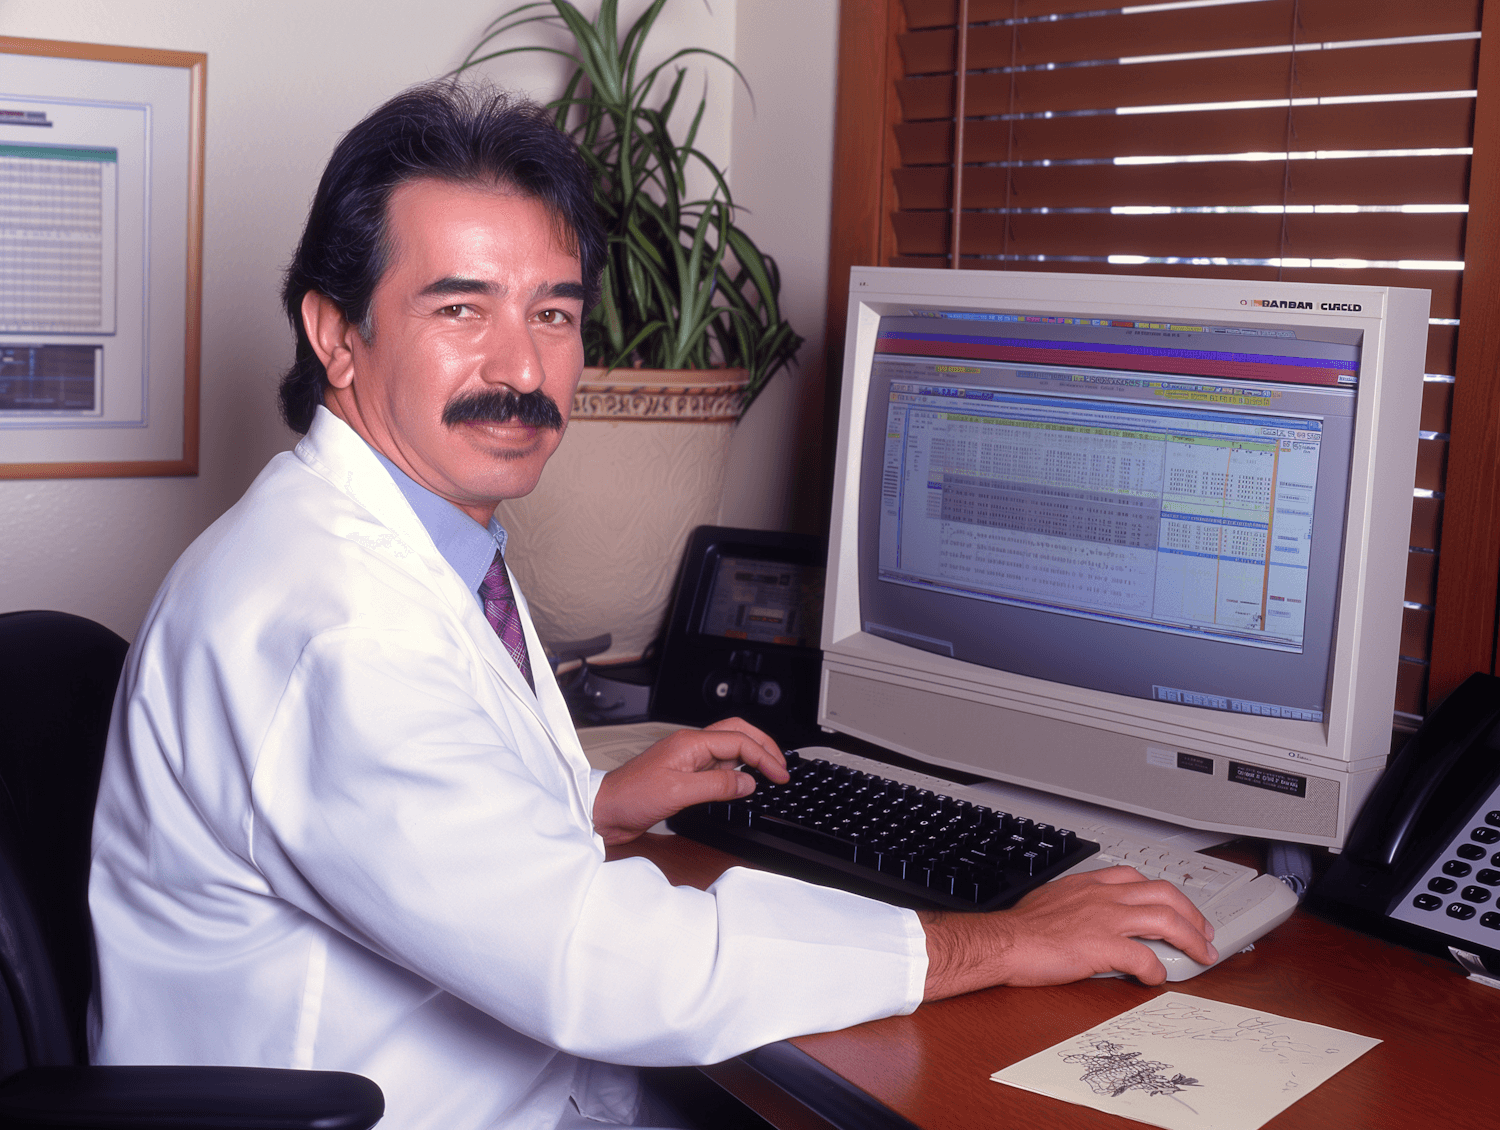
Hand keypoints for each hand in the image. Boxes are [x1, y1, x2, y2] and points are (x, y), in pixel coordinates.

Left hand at [591, 718, 787, 845]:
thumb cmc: (629, 797)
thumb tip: (747, 781)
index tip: (780, 774)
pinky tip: (742, 783)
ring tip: (769, 772)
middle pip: (737, 733)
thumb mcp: (678, 792)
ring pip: (728, 748)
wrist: (604, 811)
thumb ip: (716, 785)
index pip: (738, 740)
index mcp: (690, 743)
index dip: (764, 756)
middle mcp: (690, 747)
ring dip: (751, 757)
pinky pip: (717, 767)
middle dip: (763, 746)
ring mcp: (687, 760)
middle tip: (782, 766)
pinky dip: (736, 771)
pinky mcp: (684, 776)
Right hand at [918, 865, 1217, 998]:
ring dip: (1190, 939)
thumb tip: (1088, 919)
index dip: (1165, 893)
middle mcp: (1103, 895)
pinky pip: (1144, 958)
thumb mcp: (1053, 900)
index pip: (1139, 878)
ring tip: (1201, 954)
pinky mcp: (1103, 946)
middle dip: (1192, 913)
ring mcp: (1105, 918)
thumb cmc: (1021, 928)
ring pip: (1165, 920)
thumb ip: (1078, 904)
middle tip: (1204, 931)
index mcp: (1090, 883)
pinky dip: (1156, 970)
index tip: (1177, 906)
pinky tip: (1155, 978)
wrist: (1003, 941)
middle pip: (1164, 894)